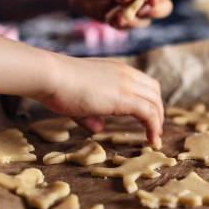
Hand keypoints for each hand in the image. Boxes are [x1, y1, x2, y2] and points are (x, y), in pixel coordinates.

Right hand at [34, 54, 163, 145]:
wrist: (50, 76)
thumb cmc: (57, 86)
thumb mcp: (78, 100)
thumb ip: (91, 114)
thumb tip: (99, 128)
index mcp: (116, 69)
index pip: (143, 82)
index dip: (149, 100)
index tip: (147, 118)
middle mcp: (126, 73)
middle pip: (154, 91)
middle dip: (157, 110)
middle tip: (154, 129)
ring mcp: (126, 84)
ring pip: (155, 102)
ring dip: (158, 120)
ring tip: (154, 137)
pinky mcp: (124, 98)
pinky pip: (149, 113)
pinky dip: (154, 126)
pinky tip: (151, 139)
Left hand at [67, 0, 172, 28]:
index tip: (150, 1)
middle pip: (163, 7)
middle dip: (154, 12)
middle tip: (140, 12)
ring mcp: (137, 8)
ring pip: (145, 20)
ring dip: (132, 20)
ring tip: (115, 17)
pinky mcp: (126, 20)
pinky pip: (130, 27)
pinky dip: (121, 25)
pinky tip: (109, 19)